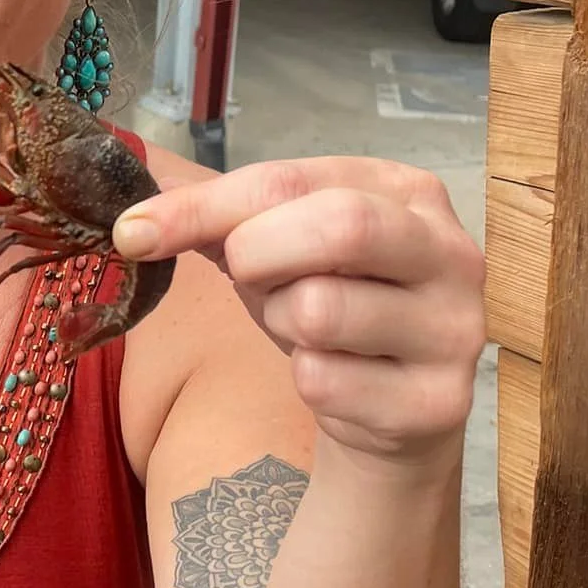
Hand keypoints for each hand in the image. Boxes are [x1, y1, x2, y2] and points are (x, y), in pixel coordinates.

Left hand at [114, 158, 484, 465]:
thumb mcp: (278, 245)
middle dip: (260, 257)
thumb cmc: (332, 303)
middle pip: (338, 227)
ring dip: (281, 325)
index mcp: (408, 192)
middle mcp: (450, 252)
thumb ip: (217, 218)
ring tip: (303, 330)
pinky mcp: (439, 402)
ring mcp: (455, 329)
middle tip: (248, 278)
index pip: (289, 180)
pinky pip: (325, 382)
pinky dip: (307, 381)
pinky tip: (336, 379)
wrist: (393, 408)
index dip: (201, 207)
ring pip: (321, 311)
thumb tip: (132, 220)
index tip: (132, 232)